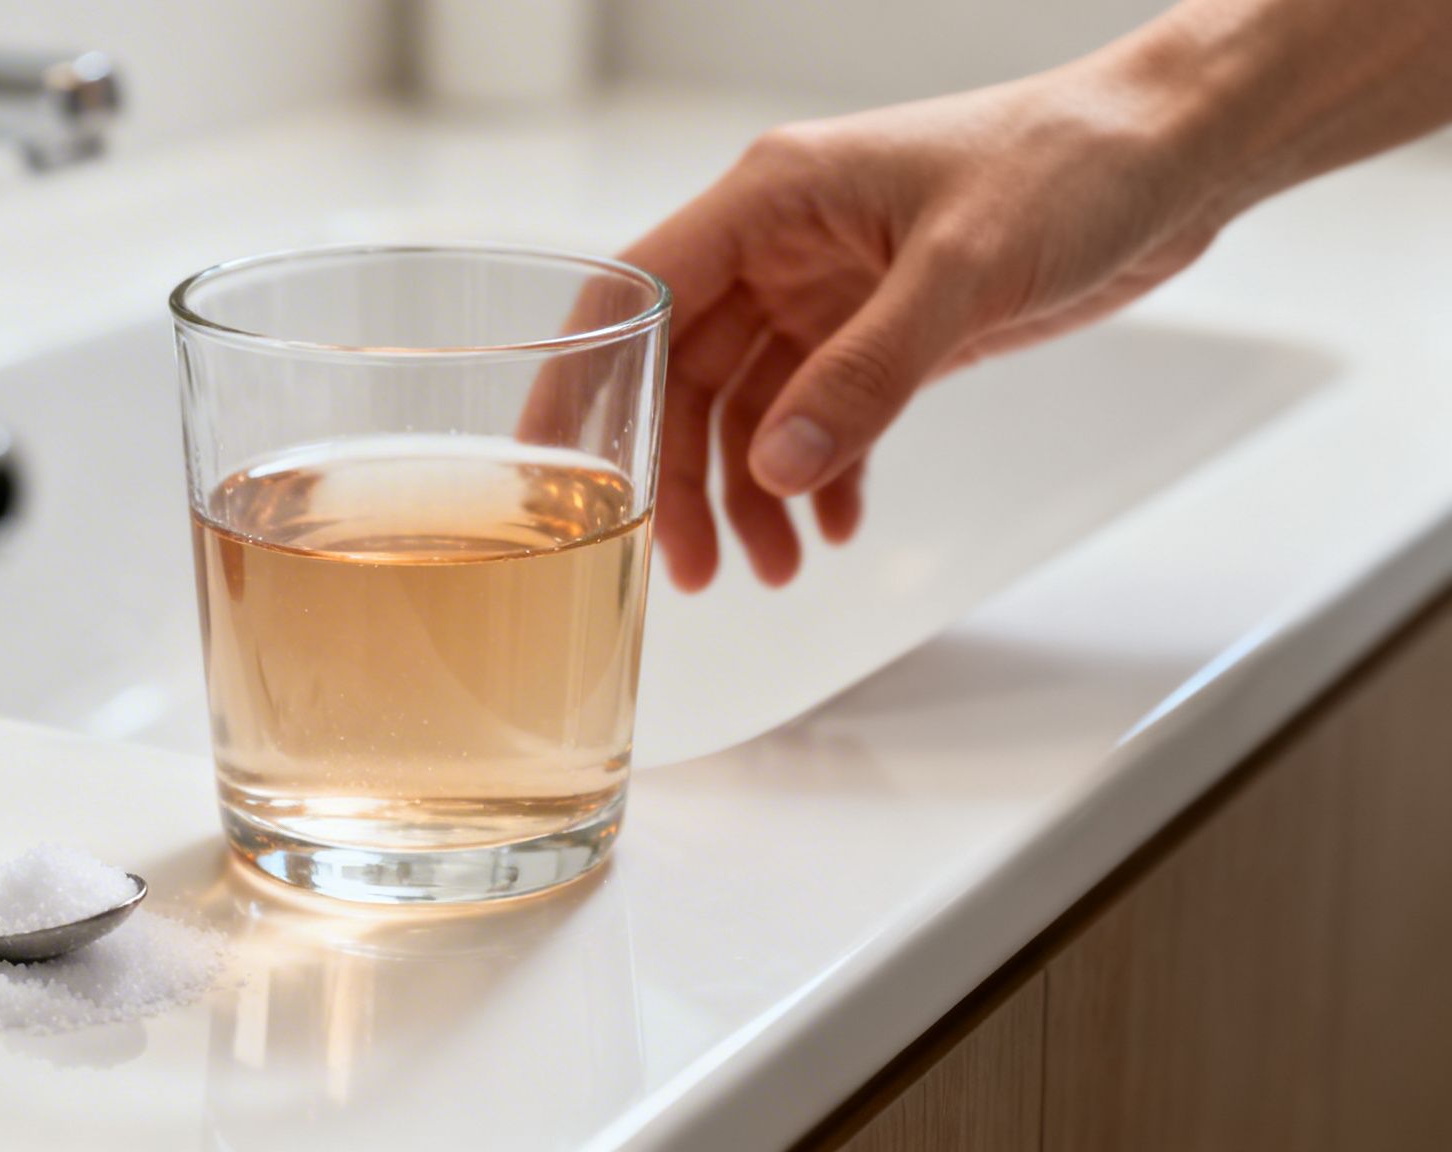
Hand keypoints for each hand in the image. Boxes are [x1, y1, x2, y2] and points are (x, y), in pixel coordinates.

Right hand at [631, 68, 1225, 590]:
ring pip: (748, 409)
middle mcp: (782, 246)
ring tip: (770, 569)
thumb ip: (869, 371)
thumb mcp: (966, 269)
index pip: (637, 295)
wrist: (1174, 155)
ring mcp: (828, 291)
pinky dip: (818, 478)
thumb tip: (778, 467)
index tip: (560, 479)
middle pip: (683, 373)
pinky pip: (819, 419)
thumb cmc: (1071, 166)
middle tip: (690, 568)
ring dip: (749, 492)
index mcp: (771, 199)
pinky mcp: (880, 332)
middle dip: (678, 475)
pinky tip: (831, 529)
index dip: (586, 386)